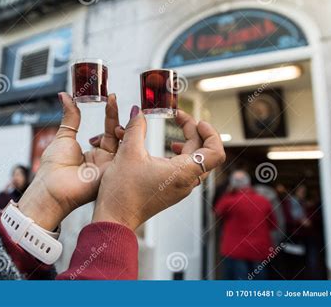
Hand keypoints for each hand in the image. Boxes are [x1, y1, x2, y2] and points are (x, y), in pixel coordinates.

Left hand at [18, 92, 119, 229]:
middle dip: (116, 115)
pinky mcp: (114, 172)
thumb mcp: (64, 136)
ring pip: (123, 142)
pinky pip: (125, 154)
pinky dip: (125, 139)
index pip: (107, 130)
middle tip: (113, 97)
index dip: (111, 113)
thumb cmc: (54, 167)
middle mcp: (104, 160)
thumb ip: (71, 116)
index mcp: (93, 153)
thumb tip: (65, 95)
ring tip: (113, 107)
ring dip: (121, 124)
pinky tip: (120, 126)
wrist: (52, 188)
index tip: (111, 97)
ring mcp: (111, 167)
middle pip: (117, 134)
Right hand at [92, 106, 225, 229]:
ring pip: (196, 162)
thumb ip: (135, 128)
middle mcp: (186, 182)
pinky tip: (168, 151)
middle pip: (205, 153)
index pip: (215, 153)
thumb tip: (137, 112)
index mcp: (183, 172)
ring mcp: (180, 188)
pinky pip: (187, 170)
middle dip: (194, 132)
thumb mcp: (128, 152)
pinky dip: (182, 156)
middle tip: (178, 118)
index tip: (197, 121)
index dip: (211, 133)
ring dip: (190, 144)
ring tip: (174, 136)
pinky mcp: (172, 191)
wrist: (115, 218)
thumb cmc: (122, 191)